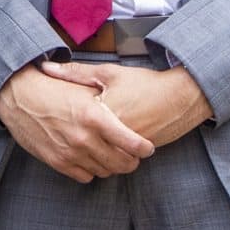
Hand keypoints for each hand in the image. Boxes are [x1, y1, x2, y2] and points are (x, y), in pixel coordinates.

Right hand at [0, 63, 153, 182]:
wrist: (17, 95)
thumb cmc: (52, 88)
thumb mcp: (83, 86)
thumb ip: (107, 101)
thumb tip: (130, 111)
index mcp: (94, 116)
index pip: (133, 143)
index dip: (145, 148)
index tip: (147, 147)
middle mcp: (84, 137)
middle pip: (122, 163)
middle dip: (132, 161)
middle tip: (133, 155)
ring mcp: (70, 152)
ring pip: (105, 171)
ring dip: (112, 166)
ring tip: (111, 155)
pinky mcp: (57, 162)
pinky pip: (85, 176)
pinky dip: (91, 169)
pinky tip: (90, 157)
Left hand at [40, 61, 213, 148]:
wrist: (181, 96)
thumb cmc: (144, 82)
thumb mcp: (108, 73)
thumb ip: (75, 73)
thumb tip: (47, 68)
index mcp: (102, 113)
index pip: (73, 125)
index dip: (61, 121)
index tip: (54, 117)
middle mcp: (115, 134)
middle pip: (84, 146)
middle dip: (73, 141)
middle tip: (65, 134)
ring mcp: (128, 146)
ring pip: (101, 159)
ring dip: (92, 154)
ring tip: (83, 142)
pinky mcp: (140, 153)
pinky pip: (118, 161)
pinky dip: (110, 157)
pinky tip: (104, 147)